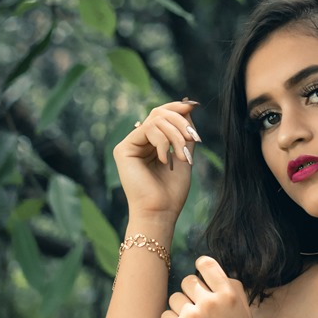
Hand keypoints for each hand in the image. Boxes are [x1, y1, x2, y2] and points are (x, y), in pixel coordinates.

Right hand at [113, 101, 201, 219]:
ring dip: (175, 135)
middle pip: (159, 113)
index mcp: (152, 143)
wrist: (160, 211)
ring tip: (181, 155)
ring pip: (155, 120)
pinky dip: (163, 142)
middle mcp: (139, 142)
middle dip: (180, 122)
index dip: (177, 107)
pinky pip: (148, 129)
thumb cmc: (172, 191)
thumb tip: (188, 106)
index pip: (162, 115)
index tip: (194, 106)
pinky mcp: (123, 149)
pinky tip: (165, 160)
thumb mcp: (184, 155)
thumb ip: (184, 133)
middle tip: (193, 138)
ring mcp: (130, 144)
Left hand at [161, 257, 256, 317]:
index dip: (200, 265)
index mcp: (229, 294)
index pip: (207, 265)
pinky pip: (165, 315)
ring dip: (180, 308)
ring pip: (174, 298)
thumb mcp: (245, 312)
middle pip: (188, 280)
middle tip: (196, 308)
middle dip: (190, 292)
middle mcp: (210, 301)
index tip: (198, 270)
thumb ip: (232, 291)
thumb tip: (214, 274)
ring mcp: (192, 315)